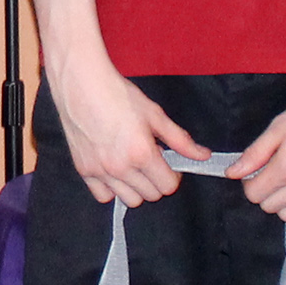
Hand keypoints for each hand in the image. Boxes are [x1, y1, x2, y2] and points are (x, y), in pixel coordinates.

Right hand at [45, 56, 198, 207]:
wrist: (82, 84)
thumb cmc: (117, 95)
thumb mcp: (155, 115)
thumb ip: (180, 140)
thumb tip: (203, 156)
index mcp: (142, 153)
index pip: (168, 186)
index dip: (173, 176)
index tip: (169, 165)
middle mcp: (121, 167)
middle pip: (151, 195)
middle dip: (156, 181)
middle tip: (151, 162)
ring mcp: (100, 171)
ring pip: (129, 200)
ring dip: (137, 188)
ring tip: (133, 166)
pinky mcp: (84, 170)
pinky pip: (103, 196)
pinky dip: (112, 189)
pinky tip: (114, 171)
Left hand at [234, 69, 285, 226]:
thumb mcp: (279, 126)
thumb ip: (255, 154)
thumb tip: (233, 173)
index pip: (254, 194)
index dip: (248, 182)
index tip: (254, 171)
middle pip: (270, 206)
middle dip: (263, 191)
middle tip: (269, 173)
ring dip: (282, 203)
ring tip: (285, 183)